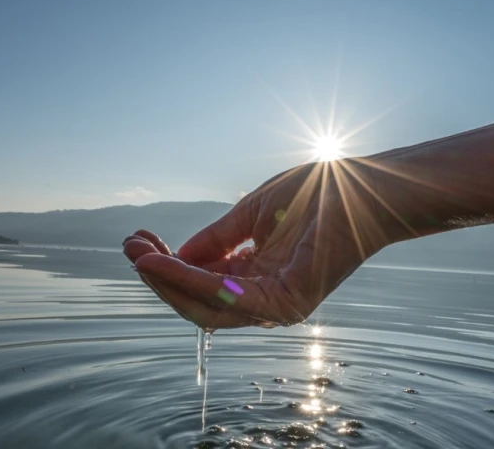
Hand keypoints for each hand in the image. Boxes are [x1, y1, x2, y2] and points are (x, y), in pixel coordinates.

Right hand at [123, 160, 393, 329]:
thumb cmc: (316, 194)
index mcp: (257, 275)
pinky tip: (161, 261)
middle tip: (129, 248)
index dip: (167, 266)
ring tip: (138, 254)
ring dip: (166, 281)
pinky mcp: (286, 303)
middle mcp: (265, 297)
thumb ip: (215, 240)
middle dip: (159, 277)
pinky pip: (226, 298)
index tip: (137, 242)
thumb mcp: (250, 215)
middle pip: (198, 303)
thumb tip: (171, 258)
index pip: (202, 282)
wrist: (363, 185)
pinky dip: (189, 280)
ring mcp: (277, 305)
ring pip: (205, 309)